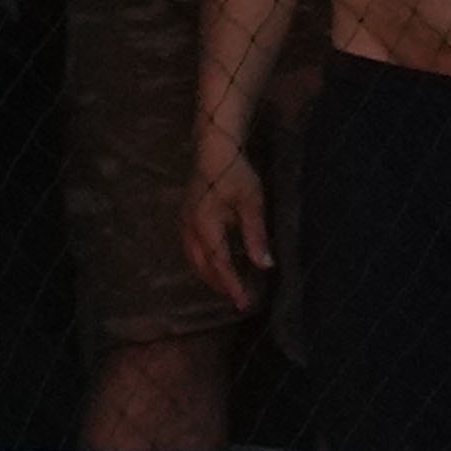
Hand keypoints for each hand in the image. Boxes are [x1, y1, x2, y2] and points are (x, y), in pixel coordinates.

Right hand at [184, 143, 272, 306]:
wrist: (214, 148)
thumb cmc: (235, 172)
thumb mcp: (252, 203)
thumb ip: (256, 236)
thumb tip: (265, 265)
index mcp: (205, 226)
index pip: (219, 264)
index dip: (231, 285)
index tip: (244, 302)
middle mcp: (189, 227)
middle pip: (202, 265)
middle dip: (219, 284)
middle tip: (238, 300)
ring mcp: (184, 221)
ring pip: (193, 258)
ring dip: (209, 274)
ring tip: (227, 287)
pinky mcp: (185, 216)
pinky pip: (190, 248)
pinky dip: (203, 261)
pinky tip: (214, 263)